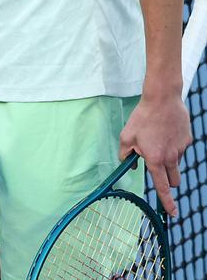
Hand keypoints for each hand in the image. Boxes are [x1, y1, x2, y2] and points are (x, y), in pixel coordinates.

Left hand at [119, 91, 191, 215]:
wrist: (162, 98)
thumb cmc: (142, 117)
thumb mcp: (126, 135)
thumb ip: (125, 154)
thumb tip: (129, 165)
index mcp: (155, 159)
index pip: (162, 187)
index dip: (167, 203)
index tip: (172, 213)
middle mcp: (171, 158)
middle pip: (174, 180)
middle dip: (168, 180)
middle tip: (158, 166)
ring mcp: (181, 149)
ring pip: (177, 164)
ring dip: (170, 160)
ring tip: (158, 139)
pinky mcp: (188, 140)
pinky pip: (181, 149)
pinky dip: (174, 145)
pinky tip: (166, 130)